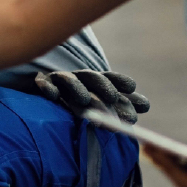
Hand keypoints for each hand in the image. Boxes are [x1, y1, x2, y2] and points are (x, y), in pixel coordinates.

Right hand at [35, 69, 150, 123]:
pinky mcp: (40, 85)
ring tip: (85, 99)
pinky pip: (42, 83)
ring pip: (68, 80)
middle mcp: (77, 80)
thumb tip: (146, 105)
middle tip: (112, 98)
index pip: (107, 79)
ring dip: (76, 87)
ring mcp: (57, 81)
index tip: (132, 86)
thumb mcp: (100, 108)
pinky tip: (52, 95)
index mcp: (92, 84)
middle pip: (90, 78)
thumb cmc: (74, 107)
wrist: (43, 108)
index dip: (118, 82)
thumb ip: (121, 107)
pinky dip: (47, 87)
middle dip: (101, 85)